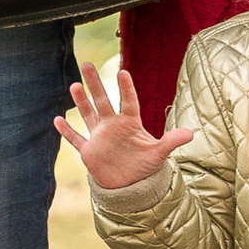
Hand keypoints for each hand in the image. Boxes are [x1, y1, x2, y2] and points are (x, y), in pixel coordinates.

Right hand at [56, 57, 192, 189]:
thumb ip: (171, 141)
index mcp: (130, 123)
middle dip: (95, 84)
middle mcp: (113, 125)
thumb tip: (191, 134)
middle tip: (88, 64)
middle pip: (102, 101)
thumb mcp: (159, 154)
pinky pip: (76, 139)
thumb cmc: (145, 165)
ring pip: (88, 115)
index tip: (123, 72)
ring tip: (74, 85)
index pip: (129, 102)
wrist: (130, 184)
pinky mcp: (89, 151)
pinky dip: (67, 131)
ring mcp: (99, 137)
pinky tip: (57, 119)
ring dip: (81, 102)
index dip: (126, 88)